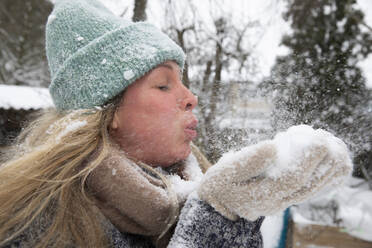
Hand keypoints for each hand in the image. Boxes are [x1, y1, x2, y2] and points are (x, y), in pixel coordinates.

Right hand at [197, 125, 351, 220]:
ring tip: (331, 143)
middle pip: (309, 185)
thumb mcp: (224, 171)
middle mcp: (276, 203)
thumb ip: (247, 160)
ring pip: (313, 189)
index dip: (308, 159)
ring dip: (328, 168)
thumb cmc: (220, 183)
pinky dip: (324, 176)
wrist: (218, 205)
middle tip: (325, 136)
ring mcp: (282, 202)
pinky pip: (310, 190)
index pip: (292, 179)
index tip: (316, 138)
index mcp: (261, 195)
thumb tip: (274, 147)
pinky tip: (329, 160)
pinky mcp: (285, 198)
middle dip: (324, 161)